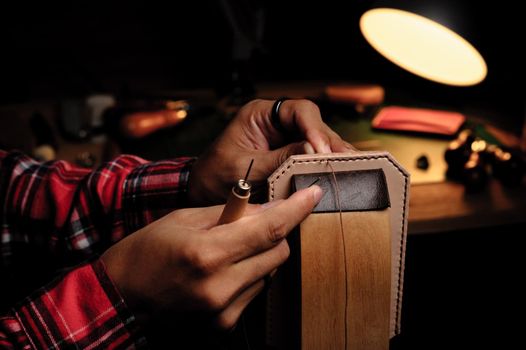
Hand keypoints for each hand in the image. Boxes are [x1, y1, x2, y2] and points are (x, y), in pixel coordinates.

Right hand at [101, 186, 321, 331]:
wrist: (121, 296)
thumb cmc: (148, 251)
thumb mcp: (186, 219)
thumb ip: (232, 214)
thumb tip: (271, 208)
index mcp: (207, 254)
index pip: (269, 228)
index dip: (297, 209)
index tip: (315, 194)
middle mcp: (220, 287)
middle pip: (278, 252)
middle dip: (274, 232)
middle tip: (251, 222)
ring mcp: (223, 311)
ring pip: (270, 272)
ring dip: (260, 254)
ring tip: (228, 249)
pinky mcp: (224, 325)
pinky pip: (256, 291)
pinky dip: (249, 274)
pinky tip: (224, 270)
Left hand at [188, 98, 353, 204]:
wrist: (201, 193)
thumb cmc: (214, 176)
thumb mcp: (245, 169)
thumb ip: (279, 160)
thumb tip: (313, 152)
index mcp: (260, 114)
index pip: (298, 111)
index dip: (314, 128)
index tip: (322, 150)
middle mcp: (275, 123)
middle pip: (313, 125)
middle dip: (330, 142)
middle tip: (347, 161)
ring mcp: (283, 139)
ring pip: (316, 140)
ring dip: (332, 153)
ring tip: (352, 167)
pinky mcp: (287, 157)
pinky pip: (310, 156)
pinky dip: (323, 164)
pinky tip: (340, 171)